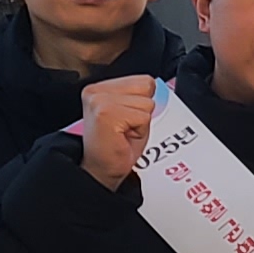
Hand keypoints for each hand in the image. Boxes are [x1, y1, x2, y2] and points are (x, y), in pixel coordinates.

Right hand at [78, 74, 156, 188]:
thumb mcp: (131, 113)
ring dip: (142, 123)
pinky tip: (123, 137)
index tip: (127, 120)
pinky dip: (140, 131)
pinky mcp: (105, 112)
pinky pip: (143, 117)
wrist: (103, 171)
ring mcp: (99, 100)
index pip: (144, 80)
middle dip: (143, 112)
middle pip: (147, 87)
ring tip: (124, 133)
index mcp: (100, 87)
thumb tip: (157, 85)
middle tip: (126, 128)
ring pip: (147, 103)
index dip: (143, 104)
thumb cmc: (117, 146)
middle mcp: (96, 91)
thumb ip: (139, 95)